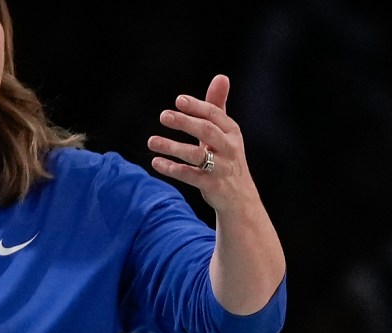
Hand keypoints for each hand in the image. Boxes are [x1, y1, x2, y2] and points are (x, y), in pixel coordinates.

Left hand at [148, 75, 259, 211]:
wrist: (240, 197)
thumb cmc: (227, 158)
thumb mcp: (225, 133)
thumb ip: (217, 107)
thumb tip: (221, 76)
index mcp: (232, 131)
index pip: (214, 114)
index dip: (196, 106)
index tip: (178, 100)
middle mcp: (229, 147)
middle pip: (207, 130)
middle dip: (185, 122)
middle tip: (163, 115)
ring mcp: (222, 167)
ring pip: (197, 155)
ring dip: (172, 147)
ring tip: (151, 141)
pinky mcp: (213, 185)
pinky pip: (190, 176)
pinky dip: (172, 169)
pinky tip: (156, 163)